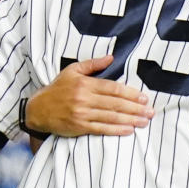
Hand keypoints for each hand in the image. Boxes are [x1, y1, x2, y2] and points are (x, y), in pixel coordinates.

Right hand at [25, 55, 153, 136]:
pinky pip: (101, 129)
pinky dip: (116, 130)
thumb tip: (111, 57)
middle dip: (135, 108)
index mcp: (85, 84)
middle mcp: (84, 99)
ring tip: (144, 121)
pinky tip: (128, 130)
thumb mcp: (72, 71)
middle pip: (115, 103)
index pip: (112, 88)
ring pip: (110, 117)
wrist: (38, 109)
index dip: (130, 93)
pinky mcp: (79, 127)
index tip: (144, 98)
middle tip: (150, 111)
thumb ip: (93, 64)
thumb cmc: (57, 89)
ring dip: (130, 120)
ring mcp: (82, 114)